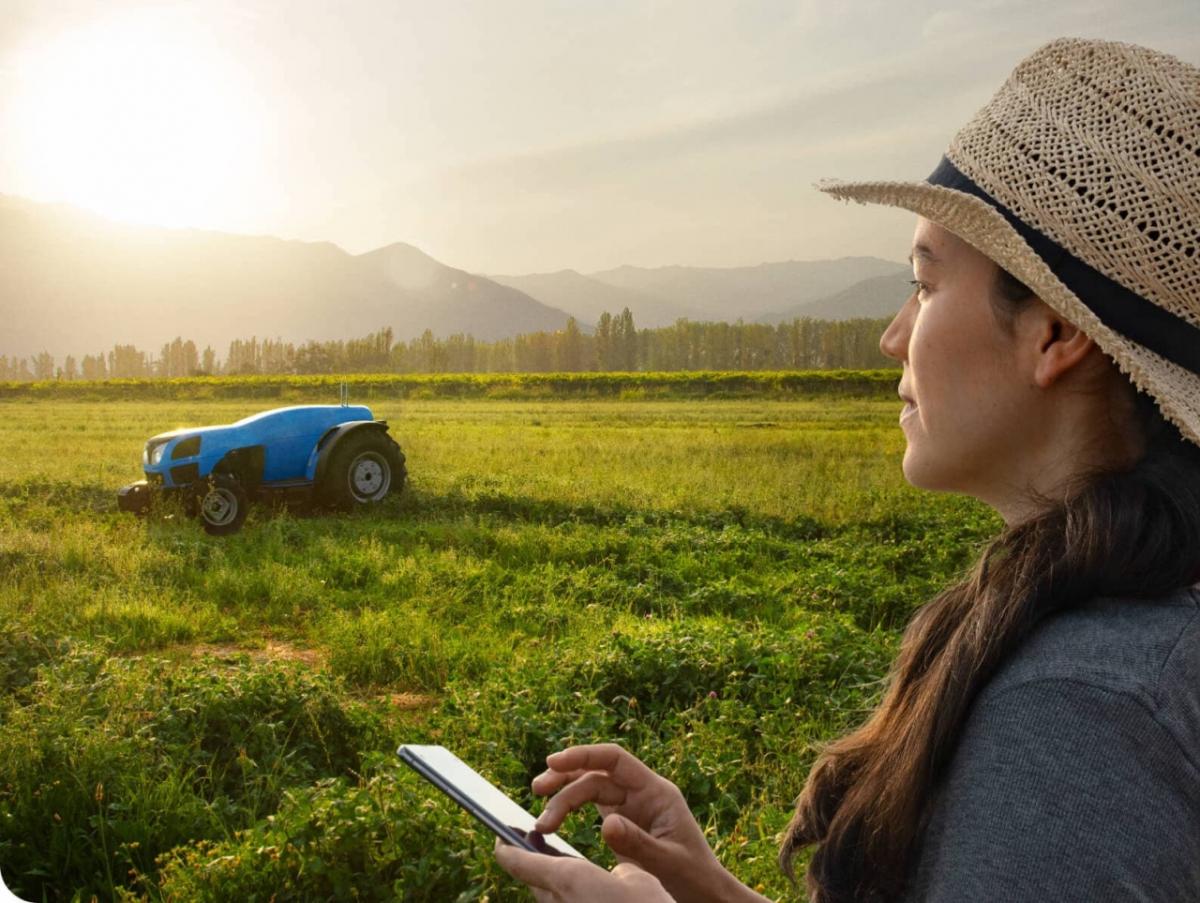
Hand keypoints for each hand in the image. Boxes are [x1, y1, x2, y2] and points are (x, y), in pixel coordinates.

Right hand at [528, 744, 754, 902]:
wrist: (705, 894)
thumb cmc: (693, 878)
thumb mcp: (667, 862)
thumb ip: (637, 842)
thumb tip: (606, 823)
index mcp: (655, 791)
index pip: (615, 759)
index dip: (583, 754)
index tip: (554, 762)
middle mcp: (641, 793)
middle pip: (596, 774)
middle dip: (564, 781)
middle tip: (537, 792)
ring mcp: (631, 806)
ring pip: (590, 789)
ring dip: (563, 798)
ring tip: (540, 821)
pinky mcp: (623, 822)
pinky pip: (592, 807)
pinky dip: (571, 812)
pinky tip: (554, 823)